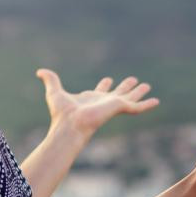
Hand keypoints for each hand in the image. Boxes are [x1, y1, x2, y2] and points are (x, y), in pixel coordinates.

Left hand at [35, 68, 160, 137]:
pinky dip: (146, 104)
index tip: (108, 79)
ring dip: (138, 92)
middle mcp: (103, 102)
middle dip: (125, 87)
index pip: (100, 91)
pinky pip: (136, 107)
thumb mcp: (54, 91)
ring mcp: (112, 106)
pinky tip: (156, 101)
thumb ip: (50, 80)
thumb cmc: (61, 113)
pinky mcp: (119, 108)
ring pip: (129, 98)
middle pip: (117, 93)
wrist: (70, 125)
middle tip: (134, 80)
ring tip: (147, 85)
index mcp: (91, 99)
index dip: (104, 85)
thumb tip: (39, 71)